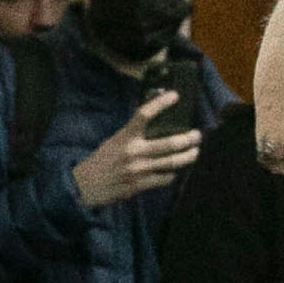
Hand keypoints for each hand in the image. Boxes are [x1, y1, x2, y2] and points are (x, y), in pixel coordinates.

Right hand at [73, 94, 202, 205]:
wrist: (85, 186)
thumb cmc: (101, 161)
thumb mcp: (114, 142)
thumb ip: (132, 135)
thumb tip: (153, 126)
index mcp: (125, 137)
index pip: (144, 114)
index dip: (161, 103)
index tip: (175, 96)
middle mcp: (134, 152)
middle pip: (169, 143)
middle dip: (188, 139)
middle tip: (197, 135)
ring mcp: (139, 170)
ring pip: (172, 162)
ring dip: (187, 157)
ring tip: (195, 152)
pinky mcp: (140, 185)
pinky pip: (164, 178)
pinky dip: (171, 174)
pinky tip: (174, 170)